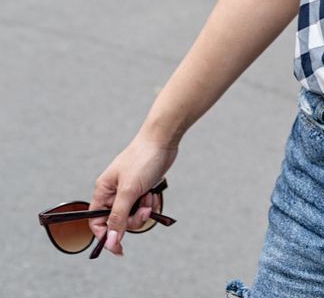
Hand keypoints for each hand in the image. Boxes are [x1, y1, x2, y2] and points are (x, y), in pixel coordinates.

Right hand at [87, 130, 178, 256]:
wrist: (162, 139)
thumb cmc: (143, 159)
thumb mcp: (129, 191)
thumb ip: (118, 218)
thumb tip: (110, 242)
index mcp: (103, 191)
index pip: (96, 222)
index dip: (105, 236)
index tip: (118, 248)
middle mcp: (112, 192)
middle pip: (117, 222)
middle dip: (132, 220)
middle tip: (143, 211)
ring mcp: (127, 191)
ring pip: (132, 216)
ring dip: (142, 211)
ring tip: (149, 197)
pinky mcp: (140, 189)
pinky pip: (142, 207)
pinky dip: (149, 204)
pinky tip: (153, 193)